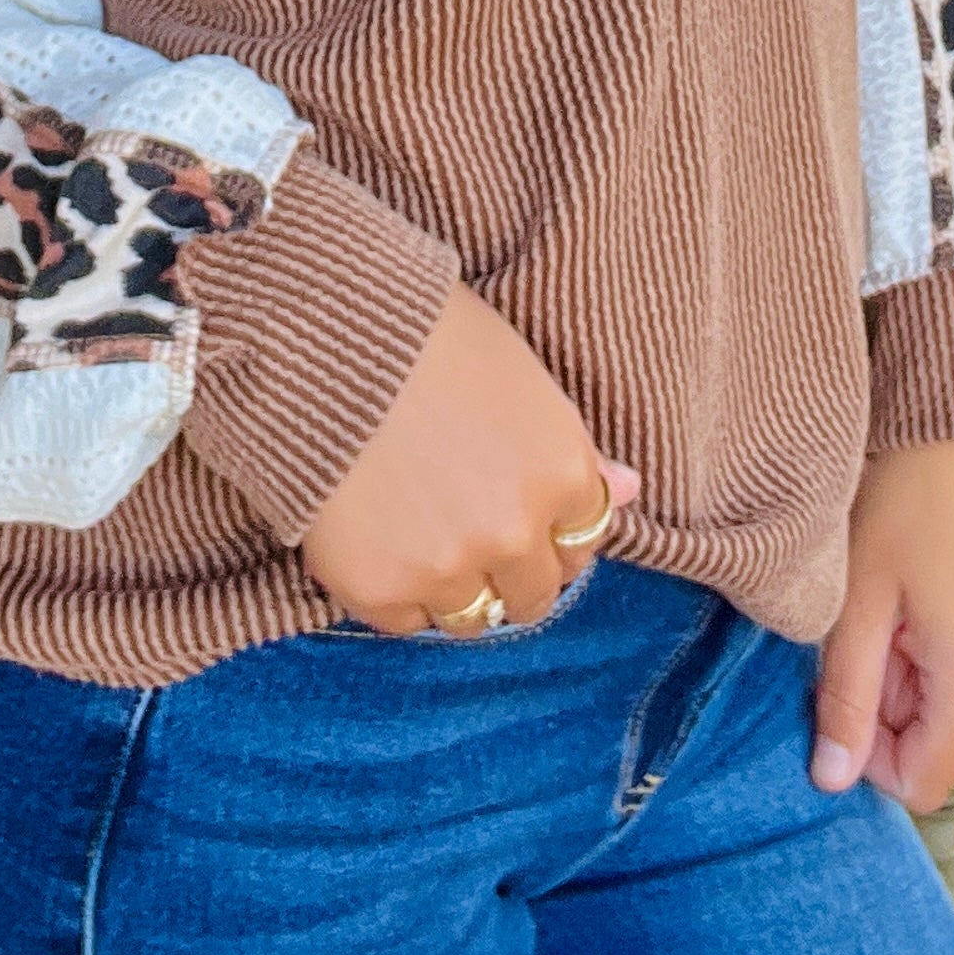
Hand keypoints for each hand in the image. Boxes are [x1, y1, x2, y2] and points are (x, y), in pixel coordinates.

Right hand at [299, 280, 636, 632]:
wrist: (323, 333)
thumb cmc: (427, 333)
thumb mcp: (519, 376)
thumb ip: (573, 447)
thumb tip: (630, 488)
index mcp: (561, 472)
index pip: (583, 542)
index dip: (548, 527)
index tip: (514, 507)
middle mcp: (517, 533)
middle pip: (534, 594)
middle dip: (508, 568)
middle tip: (463, 523)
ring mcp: (450, 569)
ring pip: (474, 616)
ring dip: (456, 587)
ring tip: (417, 531)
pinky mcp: (382, 590)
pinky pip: (404, 621)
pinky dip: (394, 590)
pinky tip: (376, 535)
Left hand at [814, 439, 953, 811]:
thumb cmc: (904, 500)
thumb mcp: (857, 602)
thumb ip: (845, 699)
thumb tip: (832, 780)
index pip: (921, 785)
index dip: (869, 754)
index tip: (844, 683)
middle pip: (936, 737)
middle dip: (890, 695)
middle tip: (869, 616)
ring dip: (914, 664)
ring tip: (896, 590)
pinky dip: (943, 640)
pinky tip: (925, 578)